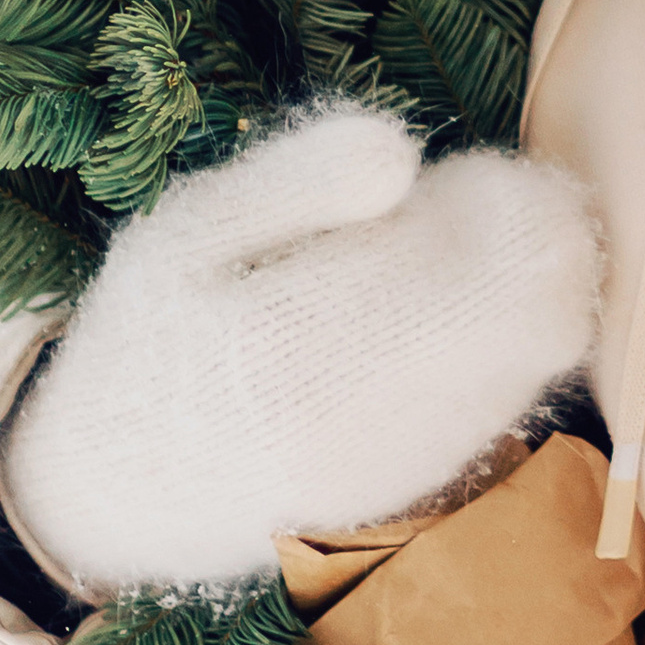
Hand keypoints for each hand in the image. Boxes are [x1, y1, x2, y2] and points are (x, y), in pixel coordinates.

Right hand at [0, 102, 603, 595]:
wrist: (111, 492)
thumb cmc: (147, 338)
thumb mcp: (181, 235)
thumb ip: (291, 183)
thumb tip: (404, 151)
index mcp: (288, 342)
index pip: (468, 258)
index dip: (500, 201)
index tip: (468, 170)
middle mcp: (358, 419)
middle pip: (533, 313)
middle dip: (528, 243)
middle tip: (469, 206)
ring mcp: (393, 465)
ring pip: (529, 362)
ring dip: (518, 292)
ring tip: (441, 260)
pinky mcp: (409, 493)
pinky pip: (501, 405)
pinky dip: (498, 346)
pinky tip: (436, 318)